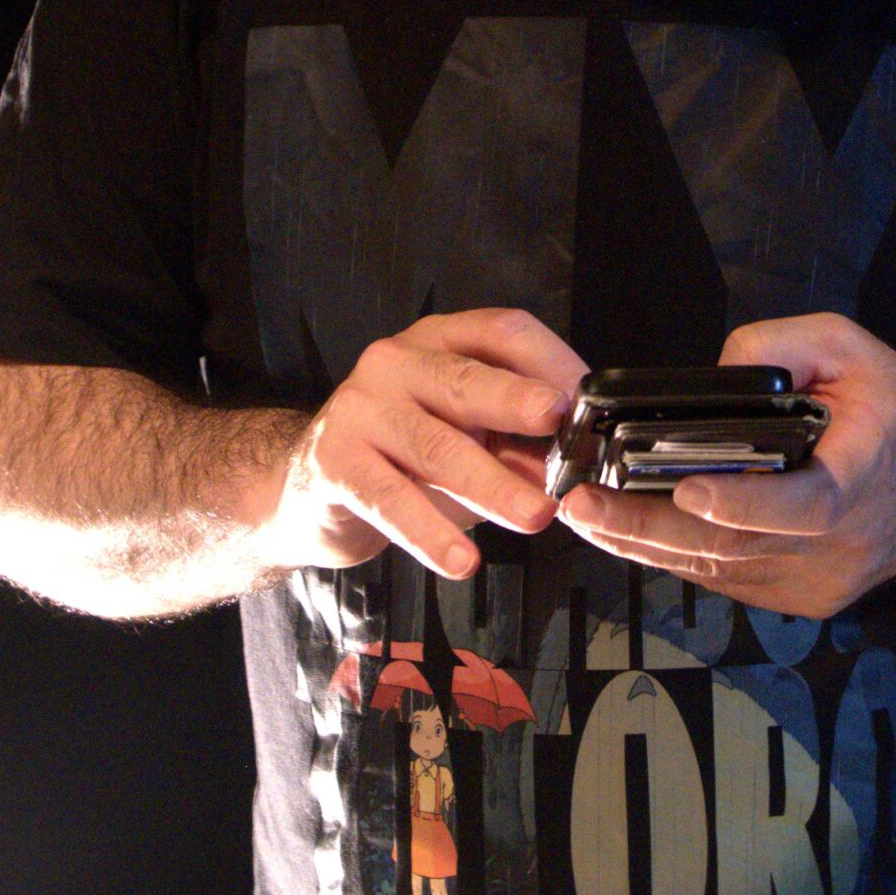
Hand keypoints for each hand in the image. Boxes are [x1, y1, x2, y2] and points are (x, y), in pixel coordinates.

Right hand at [269, 308, 587, 580]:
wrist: (307, 489)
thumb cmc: (404, 458)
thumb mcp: (467, 438)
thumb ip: (515, 444)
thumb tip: (577, 466)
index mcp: (440, 342)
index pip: (501, 332)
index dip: (551, 362)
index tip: (588, 402)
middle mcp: (396, 362)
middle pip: (467, 380)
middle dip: (518, 405)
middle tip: (563, 430)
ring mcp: (360, 407)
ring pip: (436, 446)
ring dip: (492, 484)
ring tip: (535, 515)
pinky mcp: (334, 461)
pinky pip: (391, 500)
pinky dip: (430, 534)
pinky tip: (461, 562)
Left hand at [556, 314, 895, 619]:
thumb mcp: (851, 348)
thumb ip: (783, 347)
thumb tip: (714, 376)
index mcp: (858, 484)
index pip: (798, 506)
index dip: (739, 502)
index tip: (685, 488)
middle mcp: (838, 549)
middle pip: (734, 549)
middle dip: (647, 528)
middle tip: (582, 507)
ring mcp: (818, 586)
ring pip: (720, 572)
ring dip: (646, 546)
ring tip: (586, 519)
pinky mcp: (803, 602)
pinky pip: (728, 581)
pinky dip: (677, 557)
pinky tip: (630, 533)